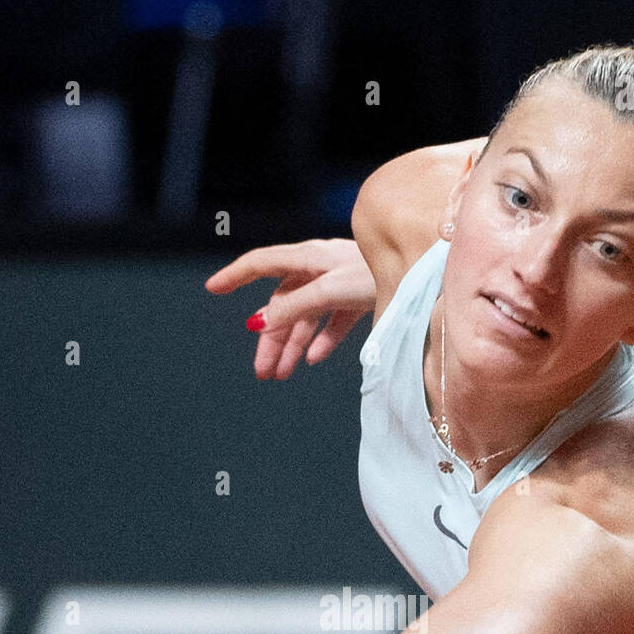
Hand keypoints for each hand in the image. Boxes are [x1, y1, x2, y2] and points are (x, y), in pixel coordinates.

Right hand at [205, 238, 375, 379]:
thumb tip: (257, 323)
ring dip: (292, 346)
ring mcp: (338, 283)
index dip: (235, 275)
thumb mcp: (328, 291)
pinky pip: (331, 321)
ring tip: (282, 375)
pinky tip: (313, 359)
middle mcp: (319, 268)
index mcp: (307, 258)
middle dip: (269, 338)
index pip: (261, 264)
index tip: (212, 289)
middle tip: (262, 372)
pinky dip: (321, 340)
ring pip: (305, 317)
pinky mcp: (358, 297)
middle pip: (282, 304)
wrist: (422, 272)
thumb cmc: (376, 271)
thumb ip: (293, 307)